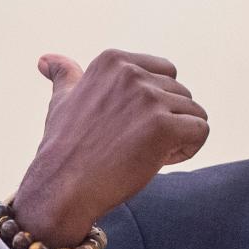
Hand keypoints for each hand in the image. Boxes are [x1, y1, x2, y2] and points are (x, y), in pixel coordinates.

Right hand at [13, 49, 209, 246]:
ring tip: (145, 153)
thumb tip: (46, 59)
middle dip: (168, 122)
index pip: (167, 73)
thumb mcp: (62, 101)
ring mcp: (148, 98)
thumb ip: (66, 76)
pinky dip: (188, 149)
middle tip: (135, 144)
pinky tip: (159, 161)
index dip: (157, 103)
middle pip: (182, 95)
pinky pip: (201, 130)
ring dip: (178, 138)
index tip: (131, 124)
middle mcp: (132, 73)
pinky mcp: (163, 126)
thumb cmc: (64, 149)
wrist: (63, 188)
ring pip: (194, 113)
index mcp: (113, 61)